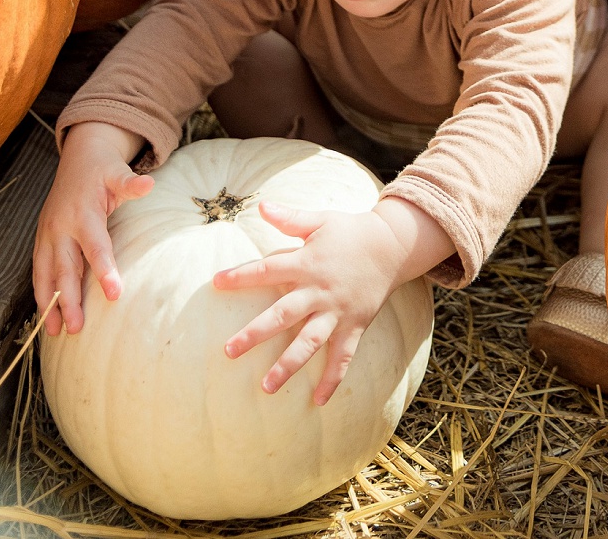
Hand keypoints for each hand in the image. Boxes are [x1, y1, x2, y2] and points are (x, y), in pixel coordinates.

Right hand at [33, 122, 152, 335]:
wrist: (79, 159)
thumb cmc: (103, 170)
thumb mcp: (118, 172)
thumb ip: (131, 183)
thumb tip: (149, 183)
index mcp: (83, 213)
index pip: (95, 246)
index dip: (104, 270)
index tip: (114, 294)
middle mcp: (61, 227)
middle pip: (65, 267)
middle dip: (69, 299)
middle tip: (78, 327)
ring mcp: (48, 234)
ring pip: (46, 273)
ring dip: (50, 303)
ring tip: (57, 331)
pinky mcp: (42, 240)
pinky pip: (39, 271)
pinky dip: (42, 294)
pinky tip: (47, 316)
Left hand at [213, 197, 454, 405]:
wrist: (392, 246)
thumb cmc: (349, 232)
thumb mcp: (319, 220)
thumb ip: (290, 217)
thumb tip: (260, 205)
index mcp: (306, 263)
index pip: (266, 270)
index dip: (241, 276)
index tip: (215, 283)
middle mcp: (319, 291)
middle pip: (282, 315)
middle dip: (255, 334)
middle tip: (228, 351)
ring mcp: (337, 312)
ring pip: (309, 343)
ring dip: (287, 365)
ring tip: (266, 388)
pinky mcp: (354, 325)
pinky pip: (343, 357)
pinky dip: (333, 380)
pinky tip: (319, 402)